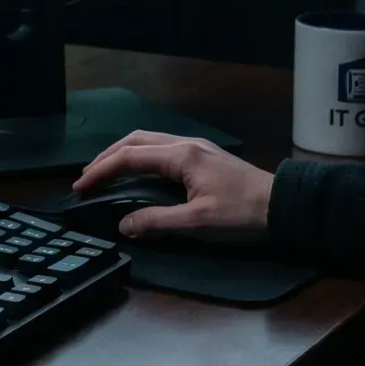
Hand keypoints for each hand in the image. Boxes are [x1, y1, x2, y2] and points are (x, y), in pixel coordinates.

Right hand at [73, 129, 274, 240]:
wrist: (284, 205)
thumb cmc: (241, 214)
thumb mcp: (197, 222)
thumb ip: (157, 221)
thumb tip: (123, 224)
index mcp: (180, 155)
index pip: (129, 157)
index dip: (101, 171)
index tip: (80, 188)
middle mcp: (185, 144)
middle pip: (135, 141)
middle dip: (107, 157)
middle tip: (88, 177)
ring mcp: (197, 147)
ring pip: (149, 141)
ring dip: (124, 154)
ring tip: (107, 172)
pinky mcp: (205, 156)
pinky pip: (162, 148)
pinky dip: (141, 156)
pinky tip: (140, 171)